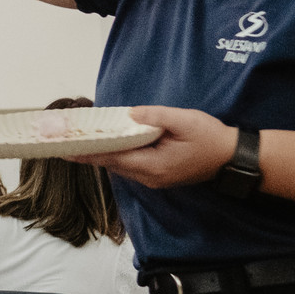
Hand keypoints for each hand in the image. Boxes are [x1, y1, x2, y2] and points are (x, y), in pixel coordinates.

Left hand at [72, 106, 235, 189]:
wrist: (231, 158)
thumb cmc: (210, 137)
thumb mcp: (185, 120)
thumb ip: (156, 116)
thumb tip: (130, 114)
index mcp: (154, 165)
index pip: (112, 158)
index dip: (87, 153)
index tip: (64, 150)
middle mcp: (150, 177)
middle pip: (112, 165)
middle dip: (87, 154)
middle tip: (63, 144)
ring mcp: (154, 179)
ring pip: (120, 167)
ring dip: (100, 156)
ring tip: (77, 144)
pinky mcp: (158, 176)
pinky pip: (130, 166)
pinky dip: (115, 156)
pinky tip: (105, 146)